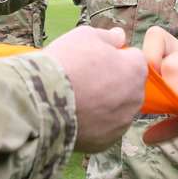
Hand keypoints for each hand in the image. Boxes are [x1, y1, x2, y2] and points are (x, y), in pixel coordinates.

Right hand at [45, 27, 145, 152]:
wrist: (41, 100)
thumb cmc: (66, 62)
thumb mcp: (85, 35)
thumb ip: (108, 36)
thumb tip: (120, 36)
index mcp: (135, 70)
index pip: (134, 60)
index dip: (114, 57)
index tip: (95, 60)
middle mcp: (136, 99)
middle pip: (128, 87)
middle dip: (113, 83)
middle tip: (85, 79)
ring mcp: (121, 123)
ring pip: (117, 110)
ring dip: (104, 105)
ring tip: (77, 99)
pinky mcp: (106, 142)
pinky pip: (103, 130)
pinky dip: (93, 124)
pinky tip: (75, 115)